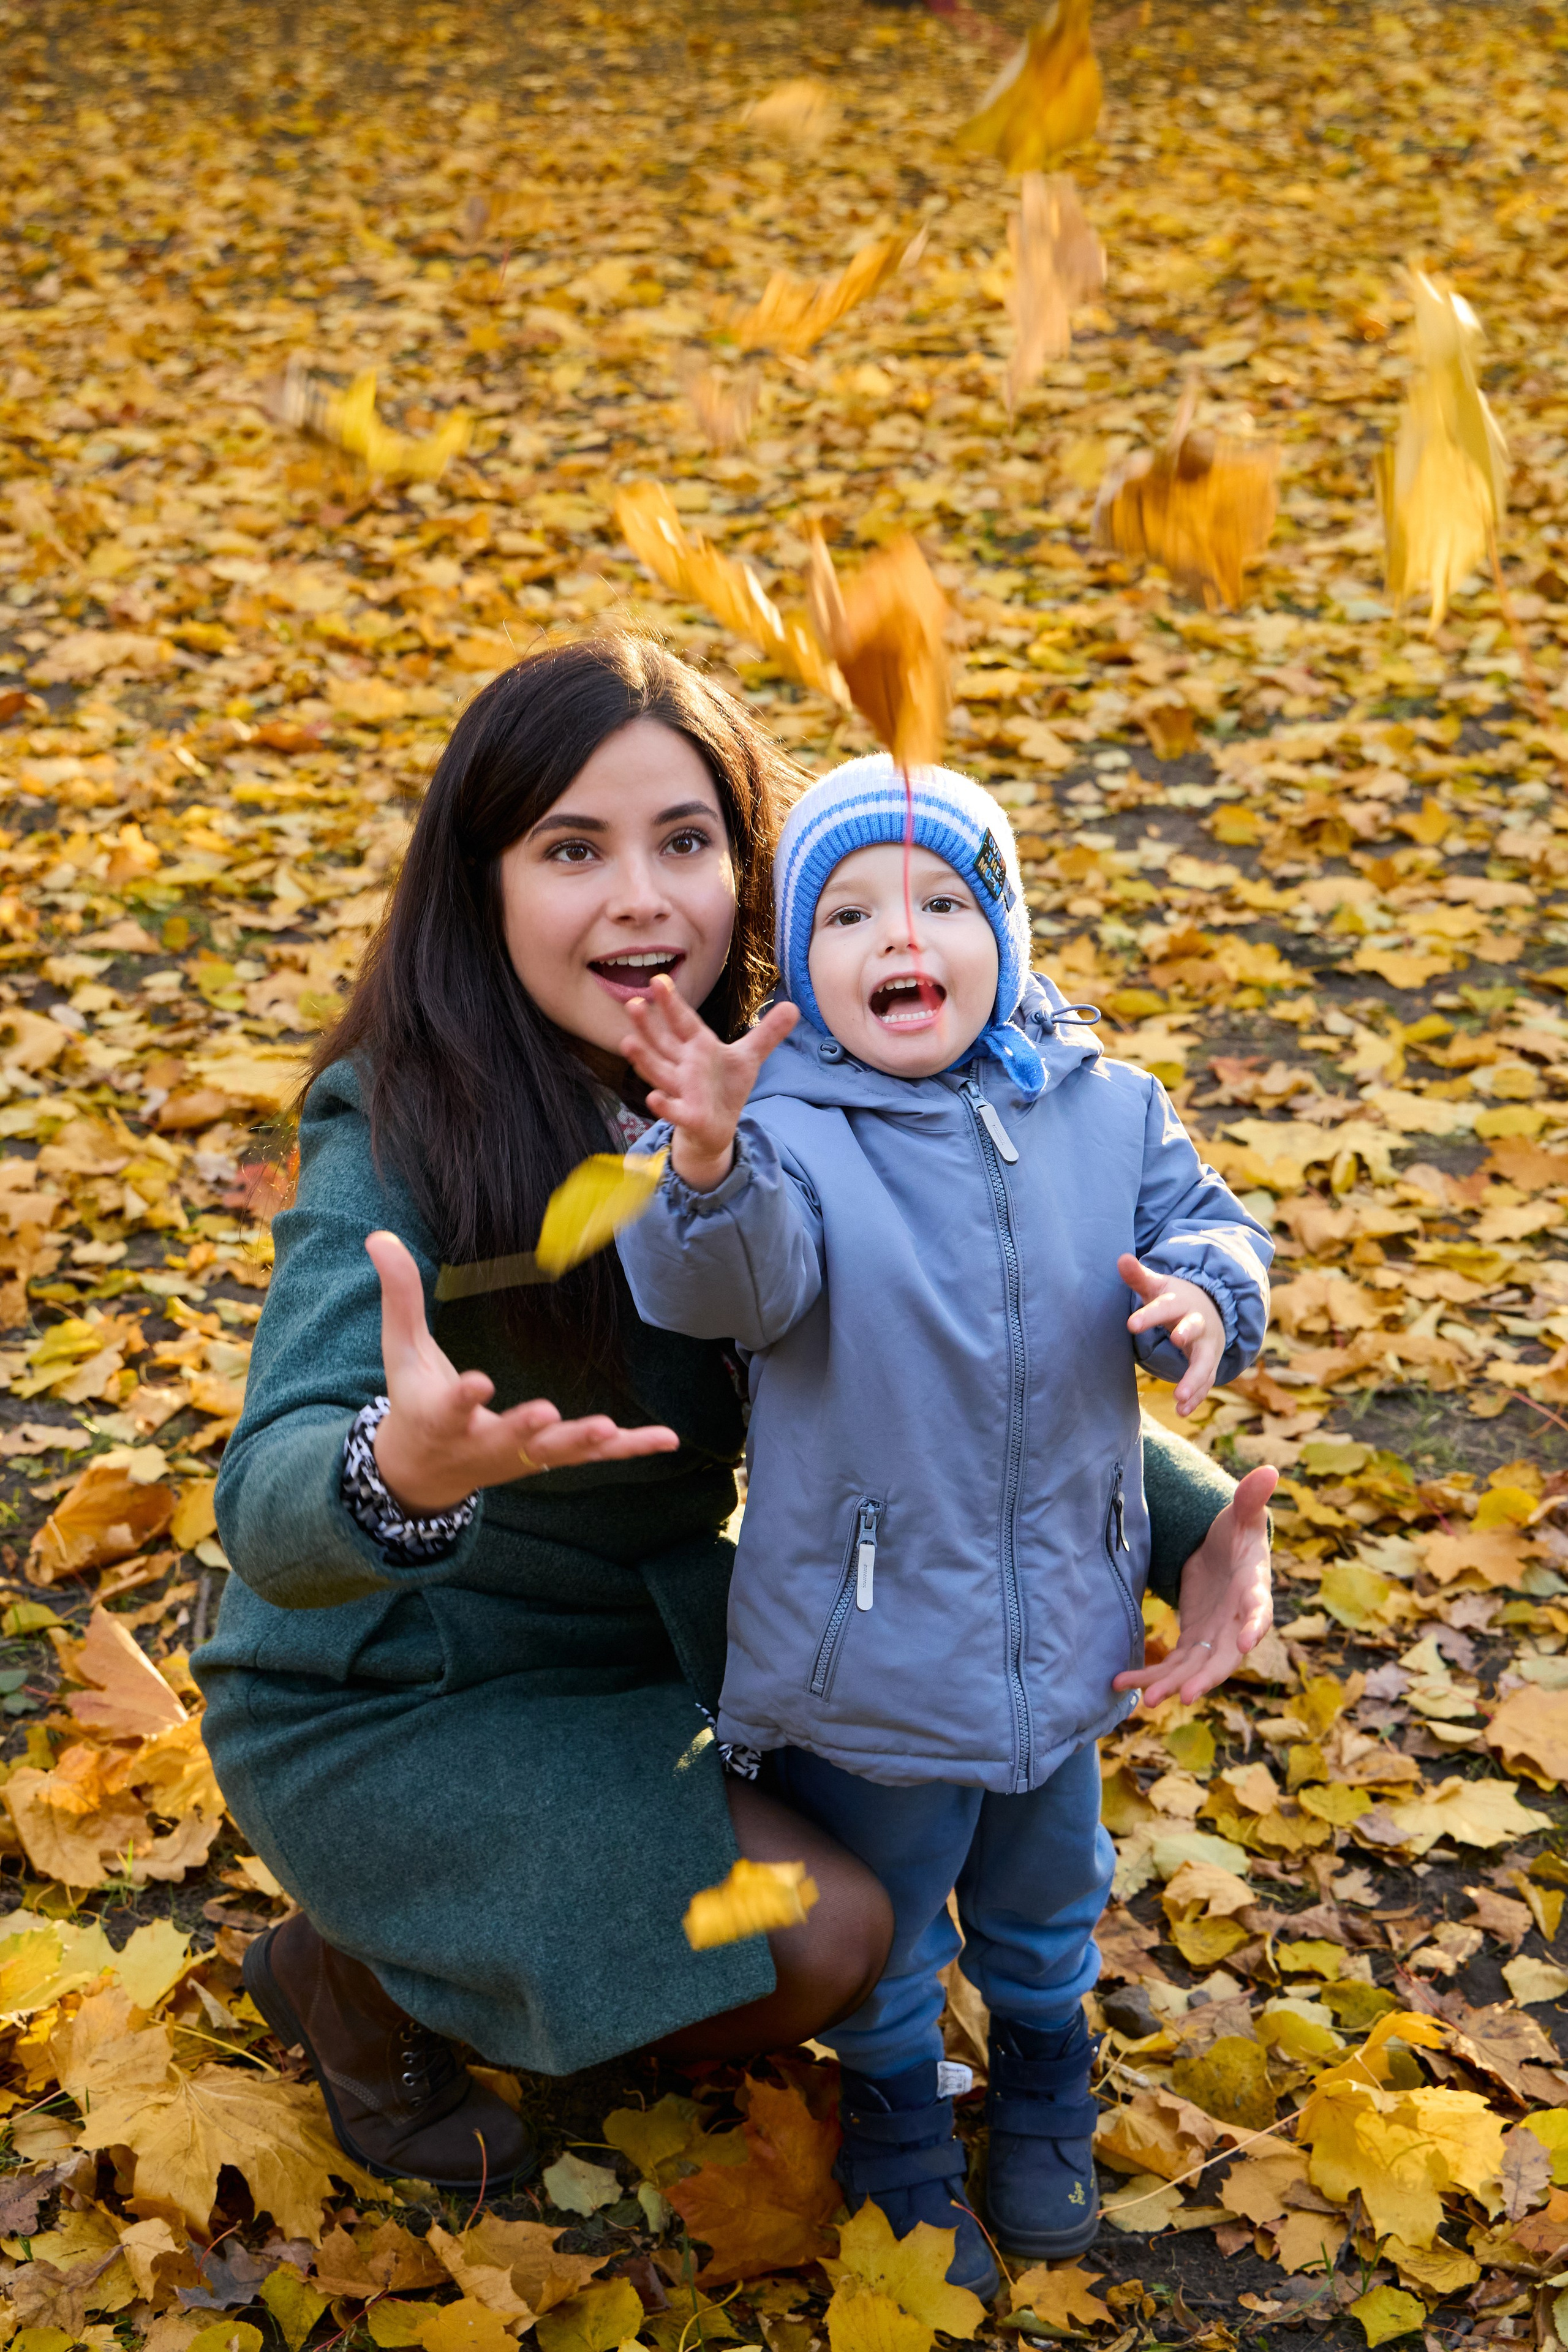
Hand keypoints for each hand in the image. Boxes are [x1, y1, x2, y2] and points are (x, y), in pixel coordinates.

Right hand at [365, 1230, 679, 1514]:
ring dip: (582, 1443)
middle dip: (525, 1428)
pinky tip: (666, 1439)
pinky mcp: (547, 1459)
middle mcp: (479, 1443)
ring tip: (610, 1430)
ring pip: (553, 1454)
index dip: (463, 1396)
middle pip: (505, 1438)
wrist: (423, 1472)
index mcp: (438, 1417)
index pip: (449, 1406)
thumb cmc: (414, 1399)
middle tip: (546, 1414)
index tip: (478, 1383)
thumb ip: (398, 1294)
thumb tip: (379, 1234)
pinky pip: (593, 1459)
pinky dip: (629, 1450)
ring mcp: (517, 1457)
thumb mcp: (400, 1350)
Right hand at [621, 973, 798, 1191]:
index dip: (671, 1003)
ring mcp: (682, 1090)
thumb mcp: (748, 1058)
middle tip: (633, 1003)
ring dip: (644, 1060)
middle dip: (648, 1026)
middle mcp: (684, 1066)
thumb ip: (767, 1033)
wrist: (717, 1127)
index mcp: (698, 1047)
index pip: (684, 1022)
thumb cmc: (725, 1087)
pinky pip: (674, 1110)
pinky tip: (653, 1099)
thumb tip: (794, 1007)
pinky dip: (664, 1105)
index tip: (658, 980)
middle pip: (663, 1043)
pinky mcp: (688, 1116)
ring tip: (627, 1043)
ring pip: (660, 1073)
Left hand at [1113, 1463, 1275, 1705]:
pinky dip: (1151, 1676)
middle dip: (1206, 1677)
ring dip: (1172, 1684)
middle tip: (1185, 1695)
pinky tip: (1121, 1684)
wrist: (1223, 1553)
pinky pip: (1174, 1664)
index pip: (1259, 1609)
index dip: (1254, 1625)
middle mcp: (1237, 1622)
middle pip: (1225, 1655)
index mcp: (1254, 1589)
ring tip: (1146, 1701)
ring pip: (1196, 1667)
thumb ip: (1251, 1498)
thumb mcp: (1241, 1515)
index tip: (1247, 1641)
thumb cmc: (1237, 1533)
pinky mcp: (1193, 1639)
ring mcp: (1214, 1635)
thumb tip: (1269, 1470)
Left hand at [1119, 1253, 1224, 1414]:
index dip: (1148, 1315)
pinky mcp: (1209, 1364)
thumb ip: (1138, 1276)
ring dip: (1194, 1380)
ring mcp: (1206, 1345)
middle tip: (1175, 1342)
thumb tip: (1120, 1258)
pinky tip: (1182, 1412)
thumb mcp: (1157, 1286)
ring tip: (1179, 1398)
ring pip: (1204, 1362)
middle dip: (1186, 1334)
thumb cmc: (1173, 1298)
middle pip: (1194, 1328)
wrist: (1209, 1308)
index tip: (1130, 1325)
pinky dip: (1196, 1397)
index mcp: (1179, 1302)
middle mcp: (1197, 1323)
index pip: (1164, 1306)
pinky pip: (1205, 1382)